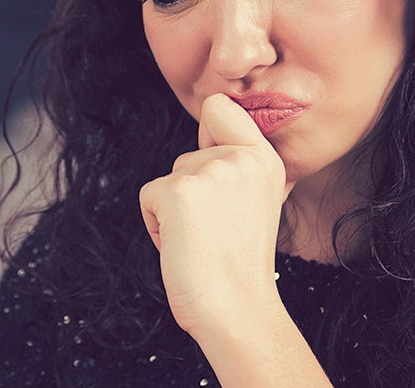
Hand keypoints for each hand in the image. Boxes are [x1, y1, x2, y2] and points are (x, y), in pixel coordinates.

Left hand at [138, 93, 291, 338]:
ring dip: (174, 210)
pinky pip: (149, 196)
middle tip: (215, 231)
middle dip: (191, 192)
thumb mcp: (261, 201)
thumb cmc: (240, 263)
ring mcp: (209, 172)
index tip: (214, 172)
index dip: (207, 134)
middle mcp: (240, 158)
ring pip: (169, 177)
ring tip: (201, 240)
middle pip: (187, 154)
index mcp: (265, 158)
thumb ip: (242, 167)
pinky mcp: (177, 192)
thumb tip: (216, 134)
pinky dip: (156, 224)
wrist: (236, 308)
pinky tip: (182, 246)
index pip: (219, 107)